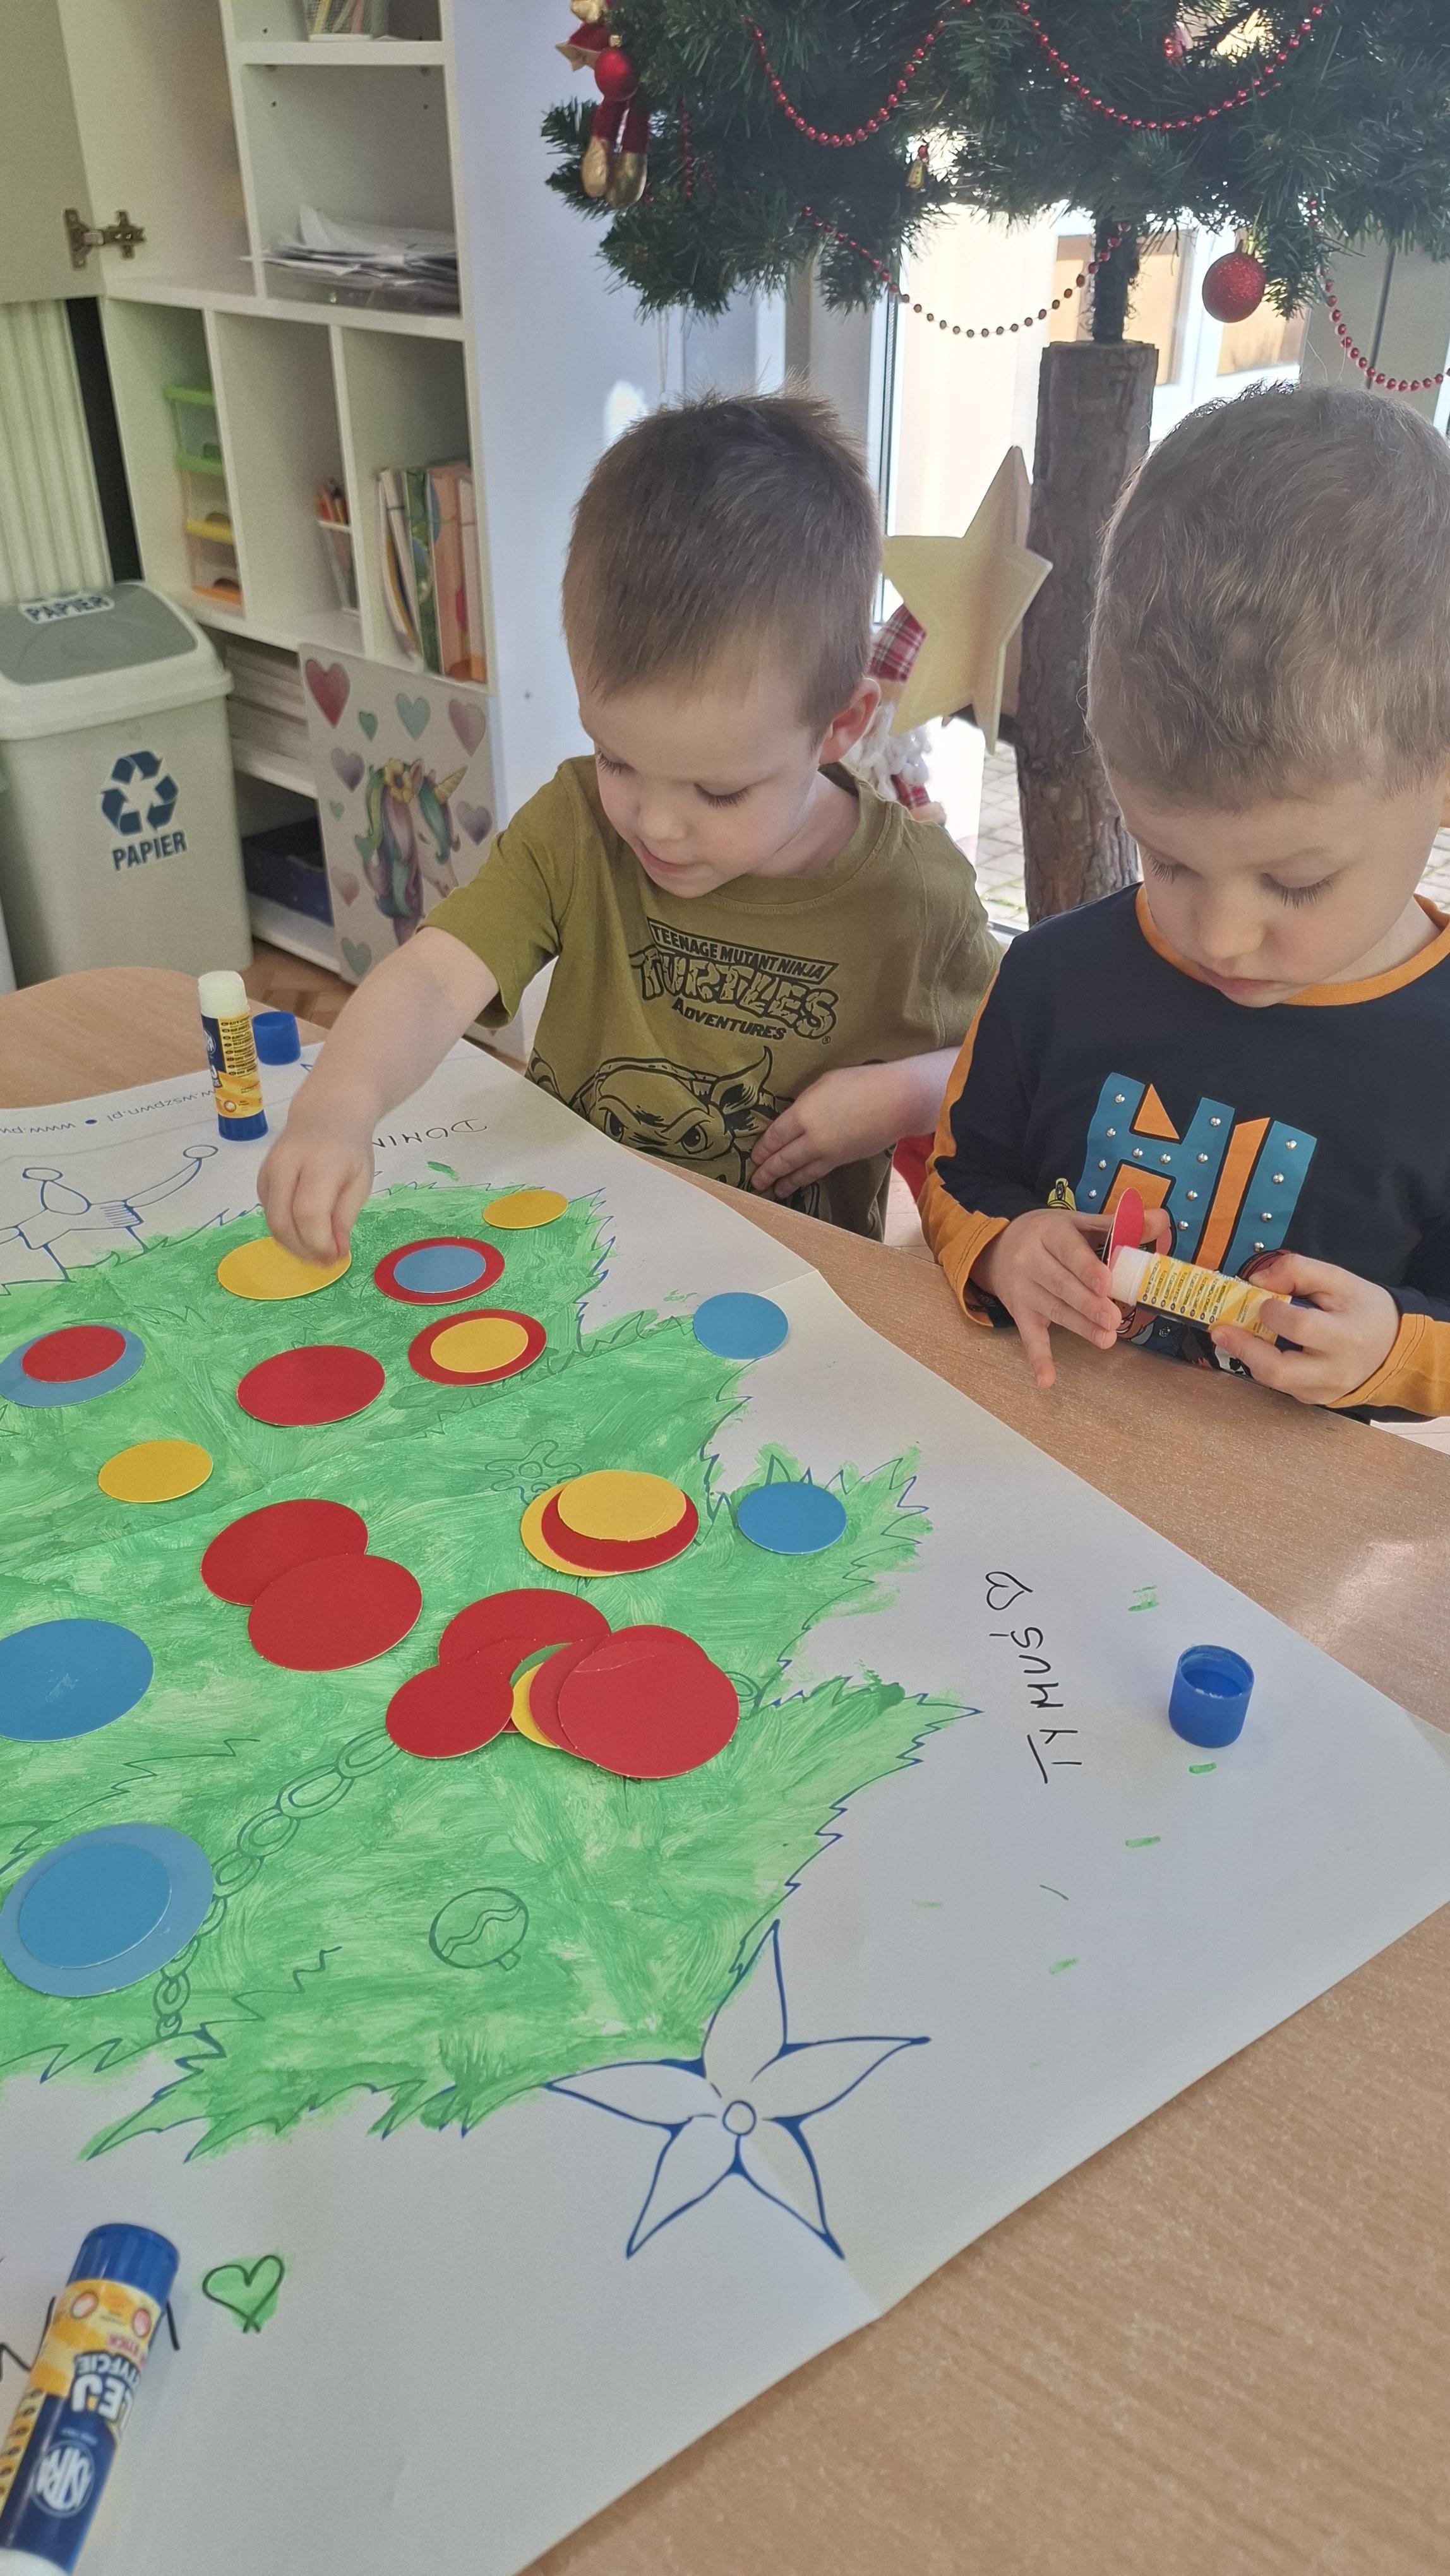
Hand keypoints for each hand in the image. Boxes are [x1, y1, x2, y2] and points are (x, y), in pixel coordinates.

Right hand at [258, 1099, 373, 1264]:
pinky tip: (305, 1231)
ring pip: (271, 1220)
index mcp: (319, 1162)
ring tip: (317, 1251)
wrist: (325, 1115)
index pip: (308, 1212)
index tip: (336, 1258)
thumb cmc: (350, 1150)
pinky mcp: (261, 1178)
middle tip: (325, 1262)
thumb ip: (345, 1217)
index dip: (319, 1243)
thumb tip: (334, 1253)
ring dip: (292, 1245)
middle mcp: (287, 1163)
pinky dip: (285, 1230)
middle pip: (281, 1220)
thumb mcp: (361, 1182)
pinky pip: (268, 1213)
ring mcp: (269, 1170)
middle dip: (302, 1250)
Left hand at [749, 1062, 915, 1199]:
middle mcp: (812, 1137)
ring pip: (801, 1171)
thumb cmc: (862, 1083)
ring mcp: (829, 1152)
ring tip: (774, 1190)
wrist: (897, 1101)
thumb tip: (797, 1117)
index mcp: (803, 1113)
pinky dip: (805, 1179)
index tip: (754, 1156)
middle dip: (768, 1170)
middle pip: (784, 1158)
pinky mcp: (844, 1160)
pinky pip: (818, 1172)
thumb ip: (806, 1104)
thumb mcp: (825, 1084)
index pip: (775, 1135)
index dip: (763, 1148)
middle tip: (755, 1180)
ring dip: (785, 1181)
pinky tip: (800, 1181)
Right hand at [972, 1202, 1171, 1390]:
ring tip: (1106, 1340)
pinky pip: (1029, 1338)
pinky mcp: (1020, 1314)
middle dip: (1088, 1303)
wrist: (999, 1248)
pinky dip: (1038, 1359)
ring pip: (1053, 1310)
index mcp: (1049, 1232)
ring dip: (1080, 1327)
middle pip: (1060, 1284)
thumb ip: (1119, 1225)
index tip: (1106, 1284)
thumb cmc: (1051, 1235)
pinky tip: (1046, 1381)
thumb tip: (1162, 1220)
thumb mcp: (1078, 1222)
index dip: (1086, 1268)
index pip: (1068, 1250)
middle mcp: (1030, 1260)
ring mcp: (1023, 1290)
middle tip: (1112, 1319)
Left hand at [1211, 1253, 1398, 1404]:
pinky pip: (1280, 1385)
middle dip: (1244, 1348)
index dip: (1274, 1312)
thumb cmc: (1364, 1309)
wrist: (1392, 1347)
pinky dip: (1262, 1364)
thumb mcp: (1340, 1280)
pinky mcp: (1313, 1398)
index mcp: (1345, 1337)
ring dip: (1247, 1356)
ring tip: (1229, 1334)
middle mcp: (1334, 1371)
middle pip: (1279, 1371)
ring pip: (1274, 1381)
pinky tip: (1254, 1346)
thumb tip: (1256, 1279)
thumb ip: (1299, 1271)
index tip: (1262, 1298)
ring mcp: (1322, 1391)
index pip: (1301, 1327)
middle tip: (1219, 1329)